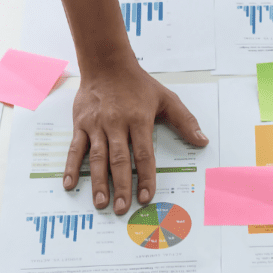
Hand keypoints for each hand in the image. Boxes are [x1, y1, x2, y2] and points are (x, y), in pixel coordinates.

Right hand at [64, 61, 207, 214]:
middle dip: (121, 186)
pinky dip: (71, 167)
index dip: (145, 177)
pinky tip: (70, 184)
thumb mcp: (166, 98)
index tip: (146, 197)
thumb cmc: (138, 84)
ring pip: (97, 158)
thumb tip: (202, 141)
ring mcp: (96, 125)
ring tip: (100, 203)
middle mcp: (116, 124)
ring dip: (98, 182)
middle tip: (122, 209)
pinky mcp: (81, 124)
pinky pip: (75, 149)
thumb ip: (185, 121)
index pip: (143, 154)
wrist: (106, 64)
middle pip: (119, 160)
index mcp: (139, 120)